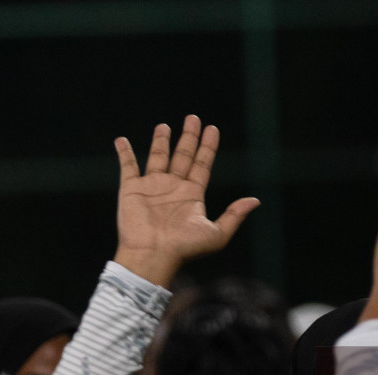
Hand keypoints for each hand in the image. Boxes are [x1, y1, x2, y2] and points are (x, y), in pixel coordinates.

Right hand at [113, 115, 259, 286]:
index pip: (202, 165)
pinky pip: (128, 166)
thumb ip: (235, 215)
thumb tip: (256, 200)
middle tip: (193, 118)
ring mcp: (152, 187)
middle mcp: (173, 188)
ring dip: (161, 141)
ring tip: (165, 126)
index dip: (208, 147)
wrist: (153, 254)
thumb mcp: (217, 234)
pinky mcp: (131, 189)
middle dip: (189, 137)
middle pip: (183, 156)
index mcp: (192, 195)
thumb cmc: (185, 248)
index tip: (212, 129)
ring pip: (158, 157)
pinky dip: (124, 153)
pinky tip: (122, 140)